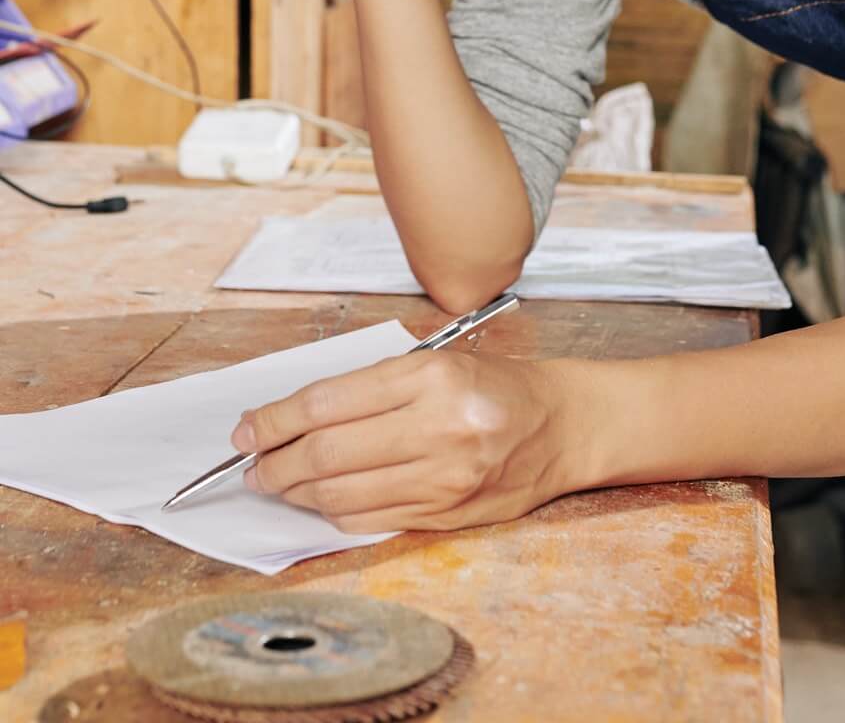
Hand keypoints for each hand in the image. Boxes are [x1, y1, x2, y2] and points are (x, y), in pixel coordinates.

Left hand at [233, 351, 578, 533]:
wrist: (562, 425)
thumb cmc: (496, 386)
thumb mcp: (439, 362)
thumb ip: (371, 389)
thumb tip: (292, 420)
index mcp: (431, 375)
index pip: (328, 402)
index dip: (274, 420)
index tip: (246, 431)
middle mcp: (438, 425)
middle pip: (326, 452)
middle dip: (275, 463)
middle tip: (253, 466)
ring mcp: (444, 475)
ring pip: (341, 494)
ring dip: (297, 494)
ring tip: (280, 484)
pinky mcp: (447, 512)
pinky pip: (369, 519)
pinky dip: (333, 514)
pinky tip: (322, 502)